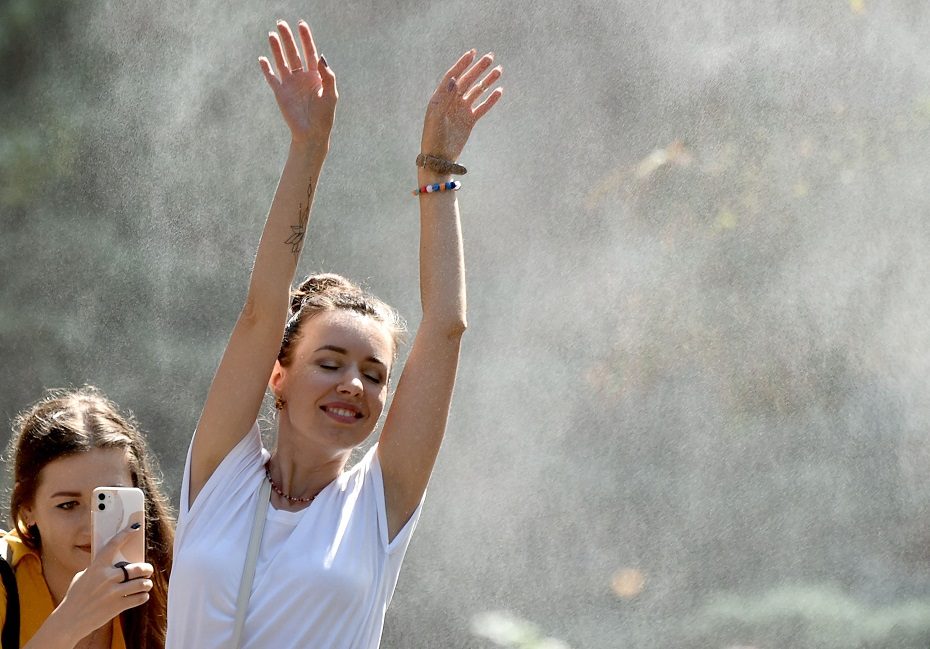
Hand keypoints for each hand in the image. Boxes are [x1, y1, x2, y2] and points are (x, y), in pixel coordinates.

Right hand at [55, 525, 153, 640]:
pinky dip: (143, 596)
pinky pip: (140, 598)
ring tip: (145, 584)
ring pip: (142, 583)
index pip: (113, 545)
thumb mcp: (83, 578)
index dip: (126, 534)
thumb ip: (98, 569)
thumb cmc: (75, 597)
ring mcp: (113, 592)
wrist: (68, 620)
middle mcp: (107, 577)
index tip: (135, 527)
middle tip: (148, 570)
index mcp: (97, 567)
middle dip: (146, 569)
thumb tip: (113, 563)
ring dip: (146, 584)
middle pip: (137, 568)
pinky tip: (140, 596)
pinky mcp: (117, 606)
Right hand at [259, 20, 337, 144]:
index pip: (310, 52)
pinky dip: (267, 69)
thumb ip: (327, 76)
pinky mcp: (280, 93)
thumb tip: (321, 57)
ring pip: (282, 62)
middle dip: (287, 38)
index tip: (301, 25)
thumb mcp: (331, 95)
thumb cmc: (324, 116)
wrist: (311, 134)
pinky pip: (272, 78)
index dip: (306, 38)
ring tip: (272, 34)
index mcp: (315, 76)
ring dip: (276, 49)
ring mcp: (290, 84)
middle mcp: (302, 77)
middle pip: (293, 53)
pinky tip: (262, 59)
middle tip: (281, 23)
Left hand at [421, 50, 502, 161]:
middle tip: (491, 57)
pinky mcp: (469, 121)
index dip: (462, 64)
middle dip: (478, 68)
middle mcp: (451, 101)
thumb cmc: (433, 137)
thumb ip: (445, 97)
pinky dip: (490, 100)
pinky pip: (482, 107)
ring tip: (498, 70)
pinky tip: (499, 91)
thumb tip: (454, 78)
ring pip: (476, 92)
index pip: (453, 76)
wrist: (438, 158)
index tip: (473, 53)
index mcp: (441, 97)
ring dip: (487, 81)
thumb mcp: (436, 116)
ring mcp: (461, 110)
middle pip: (467, 81)